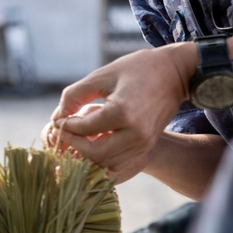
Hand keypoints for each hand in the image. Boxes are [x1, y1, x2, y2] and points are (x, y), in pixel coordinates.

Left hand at [49, 45, 192, 182]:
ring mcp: (144, 143)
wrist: (175, 74)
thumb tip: (57, 117)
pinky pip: (118, 164)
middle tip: (63, 134)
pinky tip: (92, 145)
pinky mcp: (147, 147)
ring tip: (75, 139)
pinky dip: (101, 160)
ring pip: (106, 164)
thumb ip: (75, 95)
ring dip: (86, 156)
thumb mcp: (103, 75)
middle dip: (74, 145)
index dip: (66, 127)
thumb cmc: (137, 69)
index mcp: (123, 111)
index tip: (57, 120)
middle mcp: (136, 133)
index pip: (85, 129)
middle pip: (95, 154)